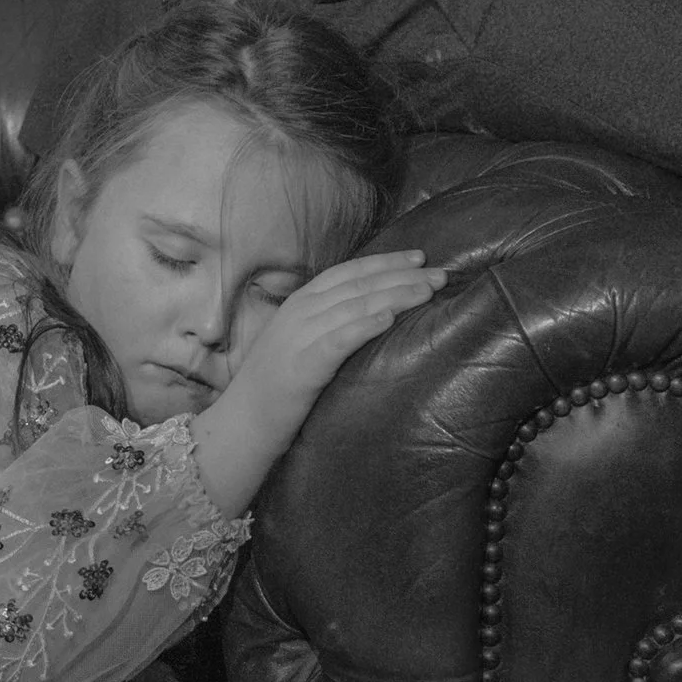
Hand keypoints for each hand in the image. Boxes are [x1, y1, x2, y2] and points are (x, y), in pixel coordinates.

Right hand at [191, 250, 448, 514]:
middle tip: (440, 272)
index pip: (349, 272)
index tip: (420, 258)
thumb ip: (326, 323)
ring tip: (428, 290)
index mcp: (300, 303)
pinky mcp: (302, 365)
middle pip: (359, 284)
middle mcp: (300, 312)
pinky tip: (389, 318)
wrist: (242, 424)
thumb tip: (369, 312)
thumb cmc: (274, 388)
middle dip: (402, 275)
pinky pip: (339, 339)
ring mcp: (299, 336)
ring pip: (355, 306)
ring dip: (395, 295)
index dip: (386, 262)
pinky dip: (365, 325)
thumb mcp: (299, 343)